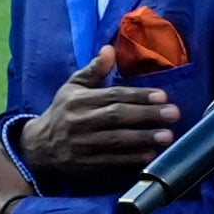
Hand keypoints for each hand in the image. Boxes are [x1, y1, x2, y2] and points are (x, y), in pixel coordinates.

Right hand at [12, 62, 179, 192]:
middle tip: (174, 113)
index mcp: (78, 100)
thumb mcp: (73, 87)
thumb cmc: (63, 111)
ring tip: (168, 135)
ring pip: (116, 140)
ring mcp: (82, 144)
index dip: (138, 95)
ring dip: (143, 138)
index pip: (112, 95)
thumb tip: (110, 49)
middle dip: (147, 115)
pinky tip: (150, 155)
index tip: (162, 96)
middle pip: (117, 116)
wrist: (39, 146)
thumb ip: (94, 70)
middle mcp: (79, 121)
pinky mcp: (85, 164)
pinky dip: (131, 159)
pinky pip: (111, 161)